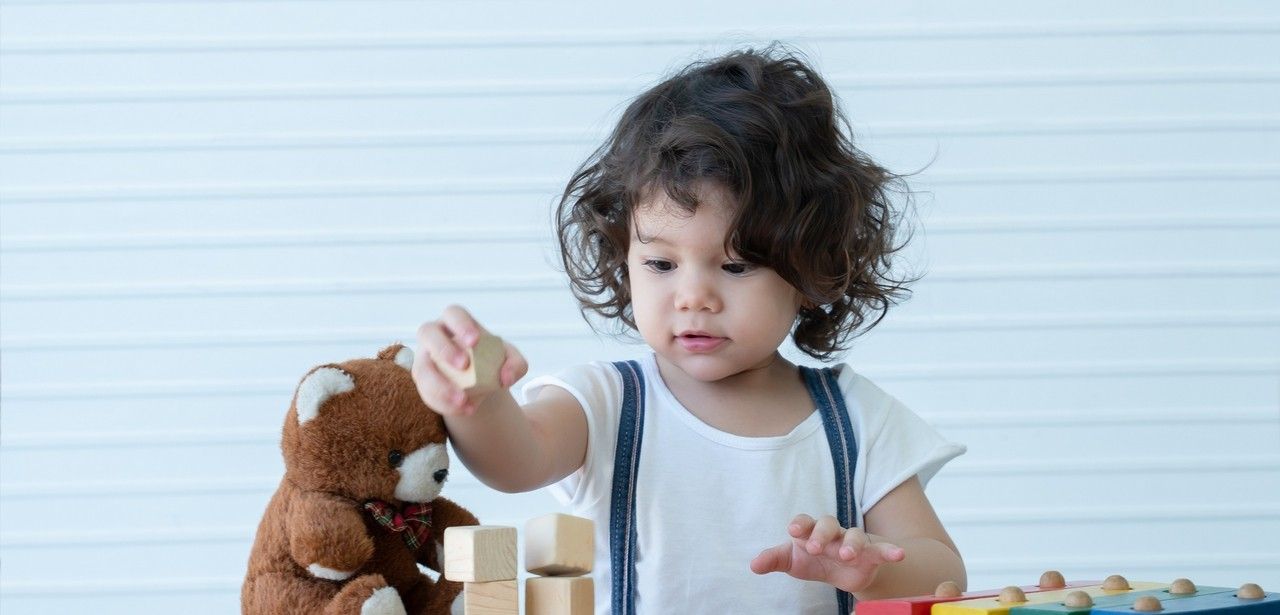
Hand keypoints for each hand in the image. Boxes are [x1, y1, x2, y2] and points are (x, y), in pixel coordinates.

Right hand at [412, 305, 527, 416]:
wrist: (478, 380)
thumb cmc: (492, 360)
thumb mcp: (510, 360)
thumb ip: (515, 365)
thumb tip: (505, 378)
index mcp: (455, 322)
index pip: (453, 313)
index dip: (461, 324)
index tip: (475, 341)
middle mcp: (434, 336)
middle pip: (427, 332)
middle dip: (444, 349)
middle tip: (464, 366)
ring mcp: (424, 359)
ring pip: (421, 369)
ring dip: (440, 386)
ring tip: (463, 400)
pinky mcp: (422, 382)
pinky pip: (425, 393)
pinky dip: (445, 404)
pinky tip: (465, 409)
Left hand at [750, 514, 904, 593]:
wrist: (844, 571)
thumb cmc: (815, 560)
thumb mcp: (793, 562)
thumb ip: (775, 560)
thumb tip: (754, 565)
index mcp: (811, 531)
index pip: (804, 522)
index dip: (800, 524)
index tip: (793, 530)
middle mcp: (832, 532)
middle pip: (828, 524)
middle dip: (822, 533)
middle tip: (816, 547)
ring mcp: (853, 541)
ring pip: (854, 536)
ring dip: (851, 543)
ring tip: (847, 554)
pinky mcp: (872, 553)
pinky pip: (882, 549)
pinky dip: (891, 550)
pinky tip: (899, 554)